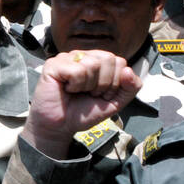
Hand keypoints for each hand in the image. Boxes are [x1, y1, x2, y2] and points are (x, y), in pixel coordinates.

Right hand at [23, 50, 140, 156]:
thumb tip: (128, 70)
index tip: (101, 95)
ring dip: (88, 86)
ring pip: (92, 64)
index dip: (115, 82)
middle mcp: (83, 56)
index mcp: (97, 61)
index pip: (119, 61)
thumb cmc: (83, 113)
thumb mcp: (114, 102)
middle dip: (103, 84)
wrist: (60, 127)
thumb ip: (130, 87)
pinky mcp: (53, 65)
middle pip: (108, 59)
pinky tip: (67, 89)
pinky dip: (75, 85)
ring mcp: (67, 58)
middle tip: (89, 94)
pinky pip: (77, 70)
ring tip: (77, 92)